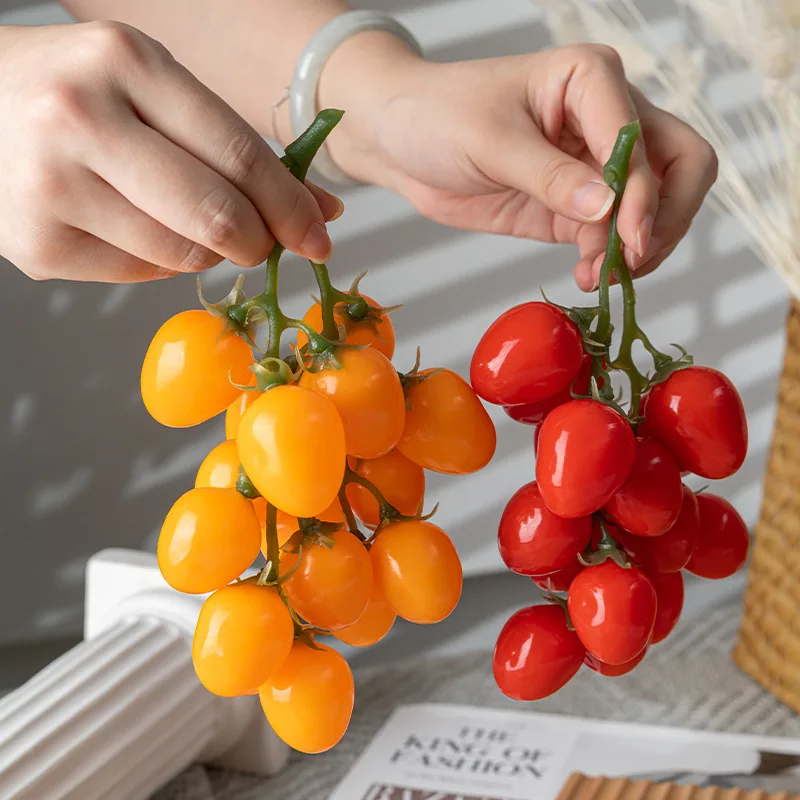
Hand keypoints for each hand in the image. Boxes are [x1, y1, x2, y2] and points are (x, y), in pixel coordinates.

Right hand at [0, 22, 341, 281]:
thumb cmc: (79, 94)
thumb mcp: (157, 91)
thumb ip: (235, 148)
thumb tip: (320, 210)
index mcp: (127, 64)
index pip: (241, 156)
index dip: (292, 208)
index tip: (319, 236)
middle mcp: (81, 119)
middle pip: (217, 216)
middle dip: (260, 242)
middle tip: (263, 244)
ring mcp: (51, 186)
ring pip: (182, 255)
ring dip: (208, 252)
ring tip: (185, 222)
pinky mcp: (36, 246)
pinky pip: (140, 273)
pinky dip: (159, 262)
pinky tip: (135, 228)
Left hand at [321, 41, 717, 290]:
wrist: (399, 141)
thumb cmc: (437, 114)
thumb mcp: (490, 141)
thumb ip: (549, 176)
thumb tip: (607, 208)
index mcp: (591, 79)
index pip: (644, 138)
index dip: (643, 193)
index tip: (627, 240)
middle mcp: (605, 117)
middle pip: (680, 165)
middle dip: (665, 217)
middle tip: (630, 259)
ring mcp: (593, 166)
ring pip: (654, 206)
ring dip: (638, 246)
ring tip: (597, 276)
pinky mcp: (573, 205)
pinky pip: (611, 236)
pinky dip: (609, 260)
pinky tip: (587, 276)